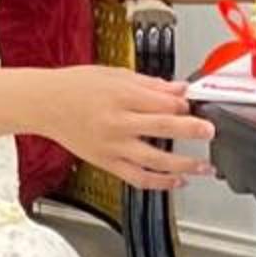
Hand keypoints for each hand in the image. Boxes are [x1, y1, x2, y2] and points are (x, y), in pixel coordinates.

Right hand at [34, 65, 212, 190]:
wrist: (44, 104)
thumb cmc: (76, 86)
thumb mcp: (114, 74)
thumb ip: (149, 84)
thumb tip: (179, 90)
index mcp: (120, 95)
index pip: (162, 102)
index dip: (183, 105)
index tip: (195, 105)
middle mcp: (117, 122)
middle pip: (163, 128)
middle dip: (191, 130)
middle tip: (211, 132)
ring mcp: (112, 146)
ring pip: (154, 160)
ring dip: (183, 165)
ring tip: (204, 167)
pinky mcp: (106, 162)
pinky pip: (137, 177)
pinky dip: (159, 183)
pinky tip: (177, 181)